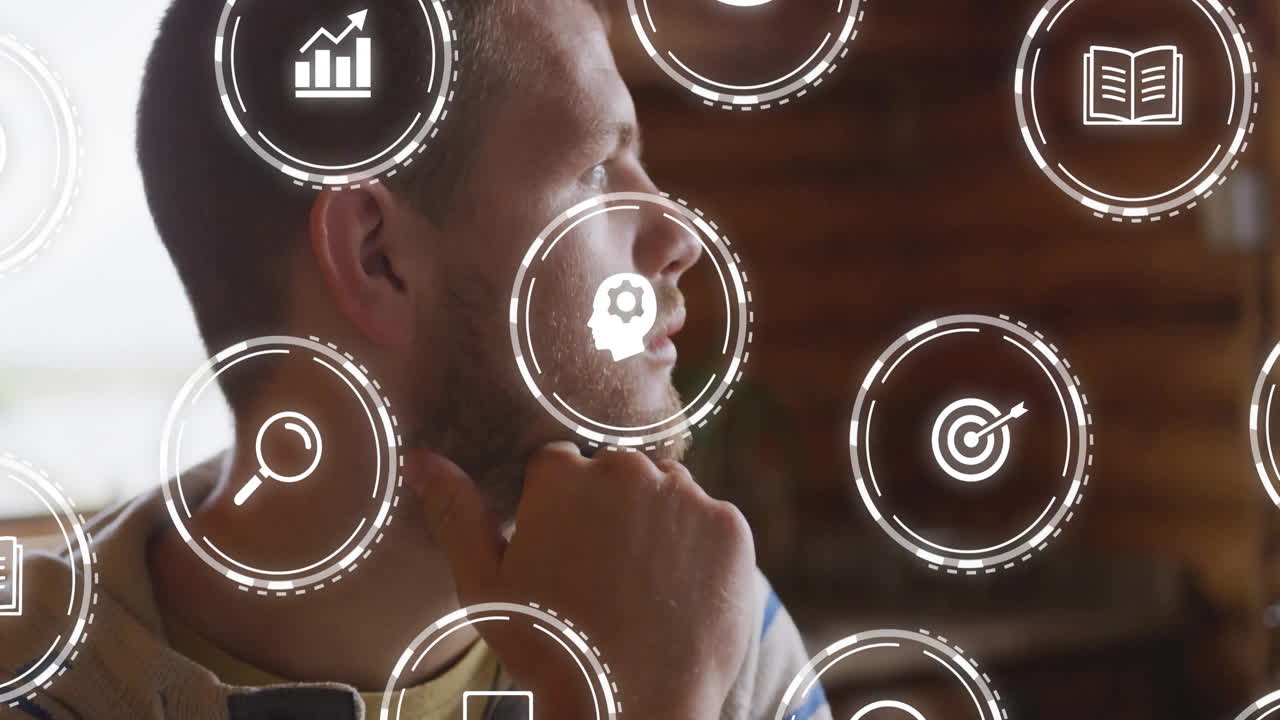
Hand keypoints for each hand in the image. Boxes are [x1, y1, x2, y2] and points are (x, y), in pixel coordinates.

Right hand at [410, 442, 756, 719]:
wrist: (628, 707)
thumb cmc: (547, 648)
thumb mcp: (484, 583)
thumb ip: (457, 511)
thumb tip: (421, 457)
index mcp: (561, 474)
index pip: (563, 468)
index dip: (561, 515)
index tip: (565, 557)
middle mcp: (627, 470)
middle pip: (619, 473)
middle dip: (612, 510)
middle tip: (604, 576)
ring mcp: (685, 497)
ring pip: (668, 492)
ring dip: (658, 522)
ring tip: (642, 586)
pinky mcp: (731, 527)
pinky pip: (712, 522)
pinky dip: (700, 549)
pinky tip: (679, 592)